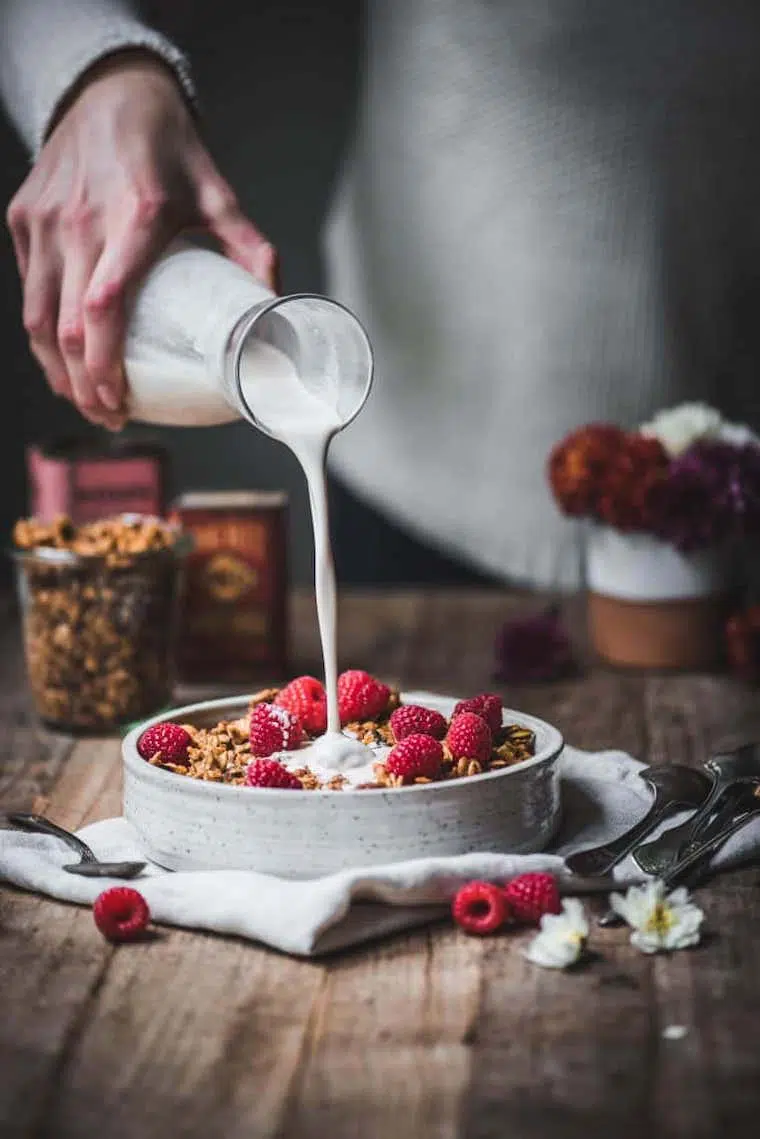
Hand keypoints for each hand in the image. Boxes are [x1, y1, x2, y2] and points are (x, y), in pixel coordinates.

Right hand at [6, 52, 276, 428]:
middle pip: (66, 328)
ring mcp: (45, 221)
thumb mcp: (219, 195)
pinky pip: (29, 292)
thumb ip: (252, 250)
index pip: (105, 307)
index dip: (106, 365)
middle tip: (109, 415)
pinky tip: (65, 360)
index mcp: (135, 217)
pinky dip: (42, 336)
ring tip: (84, 400)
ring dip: (57, 371)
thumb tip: (275, 307)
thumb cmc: (168, 148)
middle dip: (83, 386)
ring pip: (36, 318)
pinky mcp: (23, 220)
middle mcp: (81, 221)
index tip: (120, 402)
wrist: (109, 89)